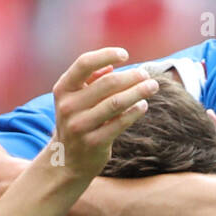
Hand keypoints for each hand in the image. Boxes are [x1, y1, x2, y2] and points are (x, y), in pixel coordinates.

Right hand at [50, 47, 159, 180]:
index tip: (125, 55)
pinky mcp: (94, 142)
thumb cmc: (77, 121)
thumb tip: (112, 66)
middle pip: (107, 83)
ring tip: (152, 86)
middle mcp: (69, 107)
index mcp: (63, 89)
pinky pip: (120, 123)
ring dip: (138, 92)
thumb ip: (90, 80)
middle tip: (146, 75)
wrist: (67, 161)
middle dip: (131, 77)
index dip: (106, 54)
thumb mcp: (75, 99)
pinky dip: (135, 112)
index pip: (84, 63)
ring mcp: (80, 126)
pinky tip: (143, 105)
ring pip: (116, 103)